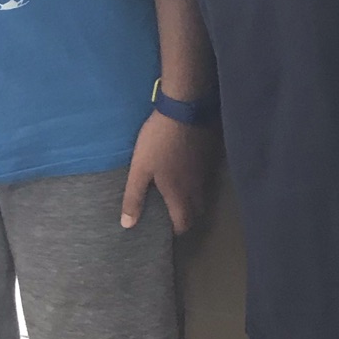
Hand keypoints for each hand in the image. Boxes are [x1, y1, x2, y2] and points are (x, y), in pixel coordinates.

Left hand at [121, 110, 215, 234]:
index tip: (166, 229)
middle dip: (187, 216)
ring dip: (193, 198)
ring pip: (203, 193)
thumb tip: (128, 225)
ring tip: (178, 193)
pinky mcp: (210, 154)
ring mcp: (206, 169)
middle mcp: (196, 186)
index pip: (184, 223)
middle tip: (172, 212)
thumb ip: (134, 197)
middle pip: (197, 211)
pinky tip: (186, 169)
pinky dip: (197, 180)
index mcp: (179, 193)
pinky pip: (206, 175)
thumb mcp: (140, 168)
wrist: (185, 108)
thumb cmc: (158, 141)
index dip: (176, 230)